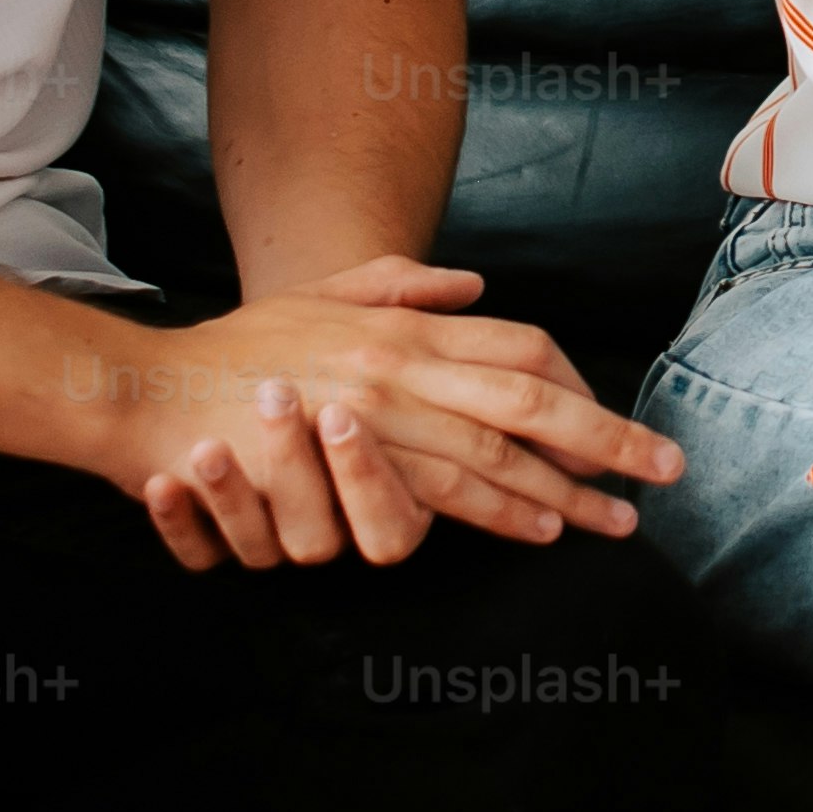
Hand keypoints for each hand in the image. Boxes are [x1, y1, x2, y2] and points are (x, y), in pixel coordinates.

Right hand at [96, 260, 684, 571]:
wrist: (150, 390)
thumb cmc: (236, 348)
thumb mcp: (322, 296)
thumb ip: (400, 284)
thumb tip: (474, 285)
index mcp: (407, 325)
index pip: (522, 348)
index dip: (578, 386)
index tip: (618, 421)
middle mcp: (405, 361)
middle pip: (530, 398)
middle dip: (603, 438)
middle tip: (662, 472)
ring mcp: (377, 410)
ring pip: (495, 450)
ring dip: (560, 489)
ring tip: (609, 517)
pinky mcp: (346, 458)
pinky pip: (439, 489)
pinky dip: (494, 508)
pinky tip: (533, 527)